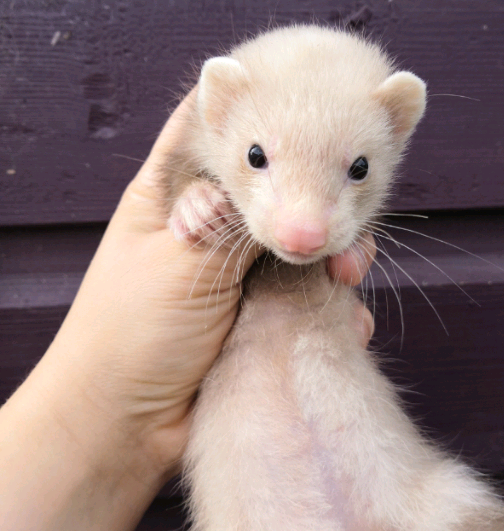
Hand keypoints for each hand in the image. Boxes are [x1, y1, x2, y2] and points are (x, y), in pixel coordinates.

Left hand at [35, 88, 375, 485]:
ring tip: (349, 278)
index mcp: (178, 193)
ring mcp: (244, 273)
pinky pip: (313, 297)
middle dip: (317, 198)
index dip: (262, 110)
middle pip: (281, 185)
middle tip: (340, 230)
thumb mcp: (179, 261)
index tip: (313, 104)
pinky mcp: (265, 315)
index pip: (219, 130)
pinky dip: (335, 307)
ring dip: (336, 257)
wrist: (126, 426)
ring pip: (307, 243)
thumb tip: (286, 188)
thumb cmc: (131, 334)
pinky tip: (350, 324)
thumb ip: (234, 221)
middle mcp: (216, 226)